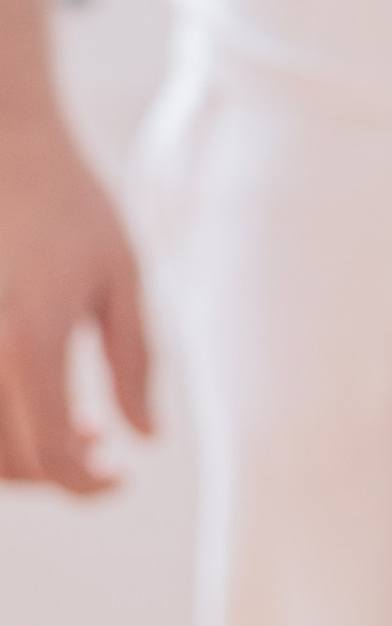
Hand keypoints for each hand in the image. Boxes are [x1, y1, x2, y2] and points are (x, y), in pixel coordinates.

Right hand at [0, 103, 153, 494]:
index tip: (119, 474)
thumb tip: (143, 437)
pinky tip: (35, 395)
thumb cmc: (67, 201)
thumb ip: (134, 362)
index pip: (51, 456)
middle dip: (56, 472)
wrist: (2, 141)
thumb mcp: (121, 275)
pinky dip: (1, 420)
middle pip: (5, 462)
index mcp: (28, 341)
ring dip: (22, 452)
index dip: (88, 484)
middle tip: (100, 447)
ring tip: (73, 423)